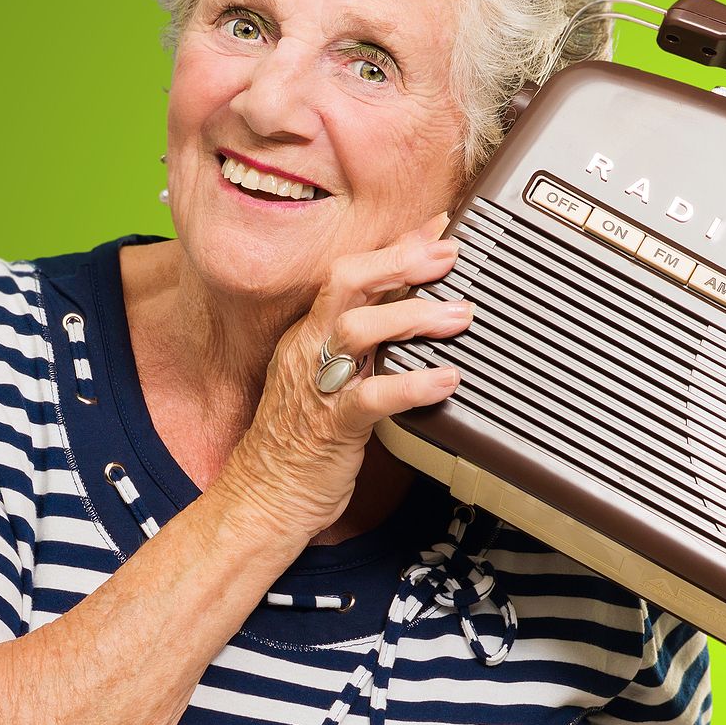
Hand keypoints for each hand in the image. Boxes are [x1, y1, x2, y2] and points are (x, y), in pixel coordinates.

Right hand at [216, 213, 472, 542]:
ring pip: (356, 331)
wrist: (265, 497)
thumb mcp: (332, 376)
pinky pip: (372, 398)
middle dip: (398, 261)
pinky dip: (413, 385)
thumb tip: (413, 310)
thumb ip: (368, 343)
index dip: (394, 247)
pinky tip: (446, 379)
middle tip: (448, 254)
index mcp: (308, 333)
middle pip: (344, 284)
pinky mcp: (331, 427)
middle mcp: (309, 349)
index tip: (438, 227)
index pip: (348, 273)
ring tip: (459, 316)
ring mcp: (317, 386)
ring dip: (413, 317)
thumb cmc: (305, 437)